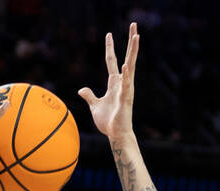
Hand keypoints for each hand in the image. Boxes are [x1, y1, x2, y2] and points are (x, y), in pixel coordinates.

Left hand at [78, 22, 138, 143]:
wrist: (116, 135)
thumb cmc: (108, 122)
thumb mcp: (94, 105)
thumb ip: (89, 95)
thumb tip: (82, 89)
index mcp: (114, 83)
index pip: (112, 61)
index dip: (110, 47)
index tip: (109, 34)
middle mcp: (122, 83)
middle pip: (127, 58)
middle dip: (130, 42)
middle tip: (134, 25)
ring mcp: (126, 90)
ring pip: (131, 67)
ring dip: (133, 52)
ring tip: (137, 37)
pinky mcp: (126, 99)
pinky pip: (126, 85)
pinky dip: (126, 76)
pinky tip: (126, 65)